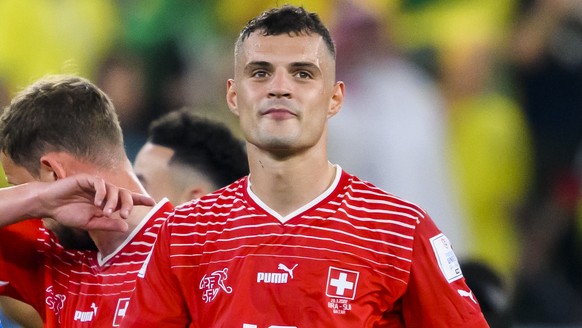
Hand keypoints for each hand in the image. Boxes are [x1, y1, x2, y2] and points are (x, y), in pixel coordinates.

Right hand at [34, 174, 154, 231]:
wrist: (50, 206)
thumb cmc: (69, 213)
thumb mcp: (90, 223)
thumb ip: (107, 224)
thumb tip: (125, 227)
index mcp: (108, 202)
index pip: (127, 199)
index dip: (140, 199)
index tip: (153, 202)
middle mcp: (105, 192)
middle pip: (124, 194)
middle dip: (128, 204)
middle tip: (125, 215)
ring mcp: (96, 184)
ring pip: (113, 189)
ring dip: (112, 201)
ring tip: (106, 212)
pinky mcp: (86, 179)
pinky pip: (99, 183)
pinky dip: (101, 193)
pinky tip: (97, 203)